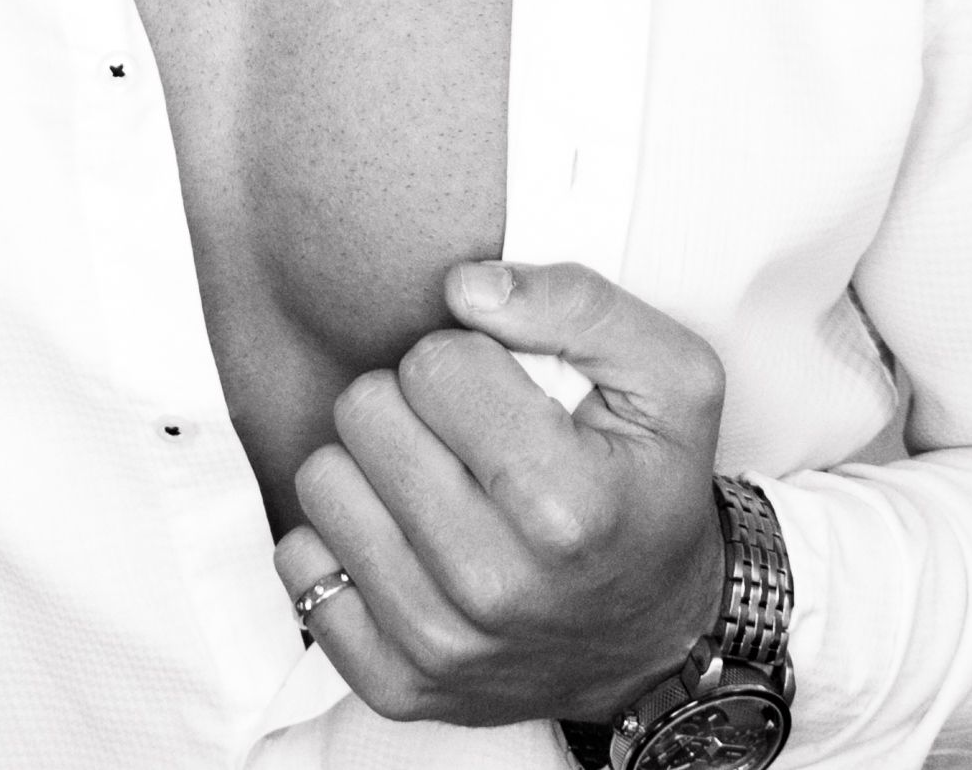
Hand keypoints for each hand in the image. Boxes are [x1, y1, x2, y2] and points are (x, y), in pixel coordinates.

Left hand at [272, 260, 728, 726]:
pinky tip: (404, 537)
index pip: (434, 363)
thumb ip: (579, 303)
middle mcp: (495, 586)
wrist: (654, 639)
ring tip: (434, 481)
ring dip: (374, 467)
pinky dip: (342, 539)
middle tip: (464, 435)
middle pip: (366, 414)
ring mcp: (438, 644)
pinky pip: (300, 564)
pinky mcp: (394, 684)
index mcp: (566, 506)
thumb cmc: (652, 496)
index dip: (468, 357)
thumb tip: (466, 287)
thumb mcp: (670, 379)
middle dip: (412, 403)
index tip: (504, 391)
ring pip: (324, 482)